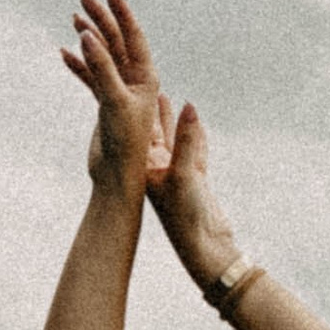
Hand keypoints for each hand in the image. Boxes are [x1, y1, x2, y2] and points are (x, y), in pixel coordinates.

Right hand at [61, 0, 174, 200]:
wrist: (116, 178)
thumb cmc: (124, 144)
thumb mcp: (113, 101)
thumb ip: (101, 67)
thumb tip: (87, 34)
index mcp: (145, 77)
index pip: (133, 35)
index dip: (121, 11)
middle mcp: (135, 81)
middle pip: (116, 40)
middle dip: (101, 17)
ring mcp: (120, 91)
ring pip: (103, 56)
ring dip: (90, 36)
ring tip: (75, 16)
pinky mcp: (105, 104)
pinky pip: (91, 76)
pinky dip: (79, 64)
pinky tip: (64, 53)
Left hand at [146, 90, 236, 291]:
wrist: (204, 249)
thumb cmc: (187, 217)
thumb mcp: (186, 174)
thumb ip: (188, 140)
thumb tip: (189, 105)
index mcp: (147, 164)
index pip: (140, 125)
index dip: (135, 104)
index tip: (126, 80)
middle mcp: (157, 167)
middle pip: (151, 127)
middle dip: (148, 105)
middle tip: (140, 80)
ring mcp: (175, 174)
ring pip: (172, 137)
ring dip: (168, 117)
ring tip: (164, 95)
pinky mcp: (194, 181)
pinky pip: (192, 150)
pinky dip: (193, 134)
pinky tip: (194, 121)